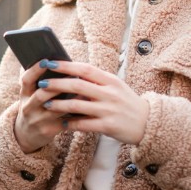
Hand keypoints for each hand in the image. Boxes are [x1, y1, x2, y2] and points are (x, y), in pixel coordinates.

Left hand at [13, 60, 148, 151]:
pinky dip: (71, 123)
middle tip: (42, 83)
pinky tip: (62, 123)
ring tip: (46, 104)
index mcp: (111, 80)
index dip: (66, 66)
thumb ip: (96, 81)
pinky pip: (85, 125)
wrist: (148, 123)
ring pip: (78, 105)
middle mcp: (110, 93)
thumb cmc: (127, 103)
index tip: (50, 62)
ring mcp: (109, 110)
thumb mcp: (115, 87)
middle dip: (58, 84)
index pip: (85, 69)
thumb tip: (71, 74)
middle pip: (79, 86)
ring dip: (59, 105)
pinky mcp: (108, 126)